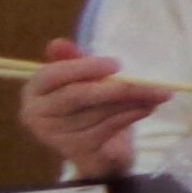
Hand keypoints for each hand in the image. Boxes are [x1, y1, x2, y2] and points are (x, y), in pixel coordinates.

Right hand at [14, 39, 170, 176]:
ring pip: (98, 112)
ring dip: (133, 102)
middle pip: (78, 95)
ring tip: (157, 94)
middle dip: (119, 88)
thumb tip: (58, 43)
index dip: (84, 68)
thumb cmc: (90, 105)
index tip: (117, 64)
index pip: (53, 75)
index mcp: (34, 90)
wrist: (98, 149)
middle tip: (152, 84)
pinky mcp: (75, 150)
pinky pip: (107, 127)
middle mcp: (36, 114)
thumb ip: (75, 61)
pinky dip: (131, 116)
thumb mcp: (84, 79)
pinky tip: (147, 108)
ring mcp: (54, 135)